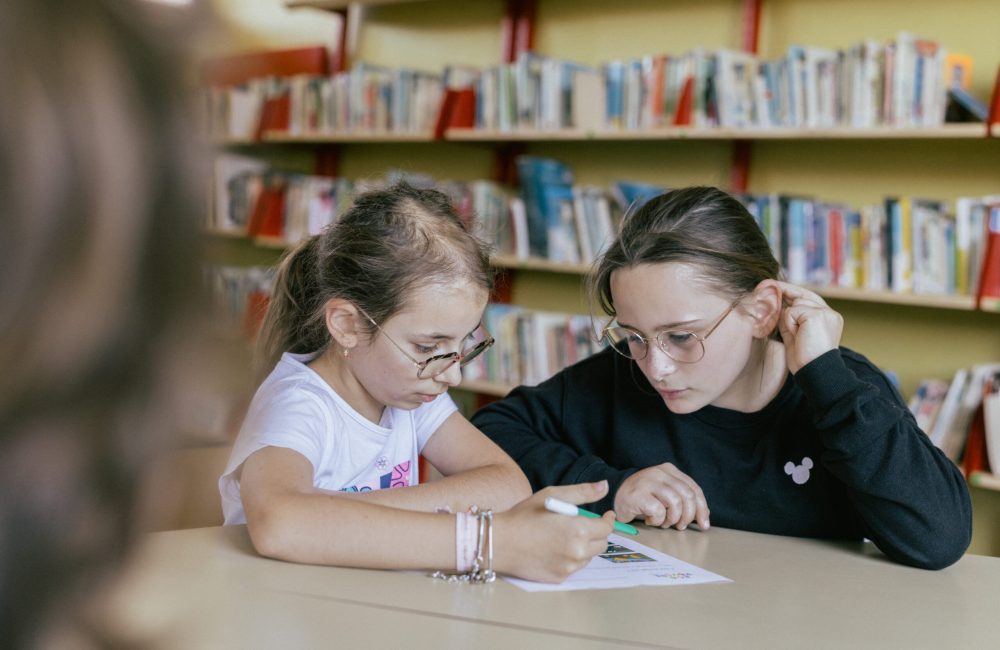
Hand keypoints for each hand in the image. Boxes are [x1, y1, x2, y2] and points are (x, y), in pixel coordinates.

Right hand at [493, 481, 613, 582]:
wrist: (500, 542)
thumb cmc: (524, 515)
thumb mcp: (552, 495)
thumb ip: (582, 492)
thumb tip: (604, 486)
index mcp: (579, 530)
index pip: (607, 528)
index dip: (608, 520)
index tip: (605, 515)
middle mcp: (578, 552)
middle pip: (601, 544)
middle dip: (597, 533)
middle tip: (583, 525)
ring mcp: (569, 567)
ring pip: (588, 556)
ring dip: (584, 546)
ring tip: (564, 536)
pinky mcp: (559, 578)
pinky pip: (574, 567)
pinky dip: (570, 558)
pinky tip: (554, 548)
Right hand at [614, 463, 708, 530]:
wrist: (614, 494)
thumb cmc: (642, 497)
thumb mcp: (664, 493)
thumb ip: (682, 498)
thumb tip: (703, 515)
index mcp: (669, 470)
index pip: (694, 488)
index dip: (702, 508)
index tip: (704, 523)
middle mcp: (659, 472)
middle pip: (687, 496)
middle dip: (688, 516)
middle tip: (680, 526)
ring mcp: (648, 482)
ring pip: (675, 503)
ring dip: (672, 519)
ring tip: (663, 523)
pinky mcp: (638, 494)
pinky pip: (658, 511)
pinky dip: (657, 520)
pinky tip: (649, 520)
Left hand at [774, 281, 842, 373]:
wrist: (815, 372)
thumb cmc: (804, 359)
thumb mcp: (795, 335)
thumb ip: (789, 318)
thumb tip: (776, 304)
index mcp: (828, 317)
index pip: (807, 297)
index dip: (790, 291)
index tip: (774, 285)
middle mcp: (830, 312)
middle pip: (800, 297)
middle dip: (788, 308)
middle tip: (788, 322)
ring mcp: (826, 312)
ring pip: (794, 304)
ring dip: (790, 321)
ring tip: (800, 338)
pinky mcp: (818, 314)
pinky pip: (792, 312)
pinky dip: (790, 324)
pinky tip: (800, 336)